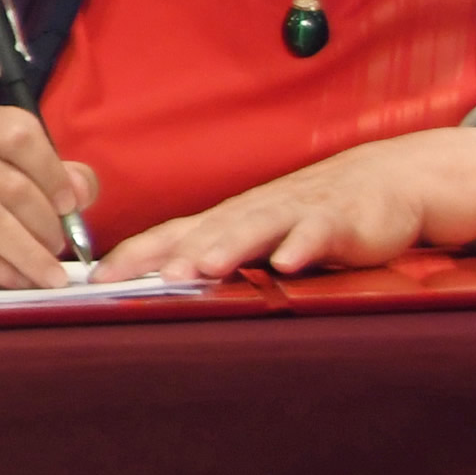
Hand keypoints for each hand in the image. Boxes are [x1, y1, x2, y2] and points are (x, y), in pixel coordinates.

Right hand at [0, 107, 98, 289]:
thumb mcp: (22, 180)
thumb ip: (60, 180)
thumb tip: (82, 191)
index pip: (19, 134)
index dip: (51, 172)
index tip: (69, 206)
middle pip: (10, 185)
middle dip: (44, 225)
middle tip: (60, 251)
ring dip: (27, 252)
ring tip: (48, 275)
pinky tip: (17, 279)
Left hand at [100, 128, 475, 281]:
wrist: (380, 183)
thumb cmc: (306, 216)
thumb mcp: (256, 238)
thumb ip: (213, 258)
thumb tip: (155, 291)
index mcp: (225, 220)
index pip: (168, 236)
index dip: (132, 256)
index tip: (95, 281)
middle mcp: (250, 212)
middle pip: (203, 231)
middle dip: (171, 255)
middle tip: (142, 279)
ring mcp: (294, 213)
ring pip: (254, 227)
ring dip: (228, 246)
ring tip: (202, 267)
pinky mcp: (339, 219)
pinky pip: (318, 231)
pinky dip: (304, 244)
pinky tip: (291, 262)